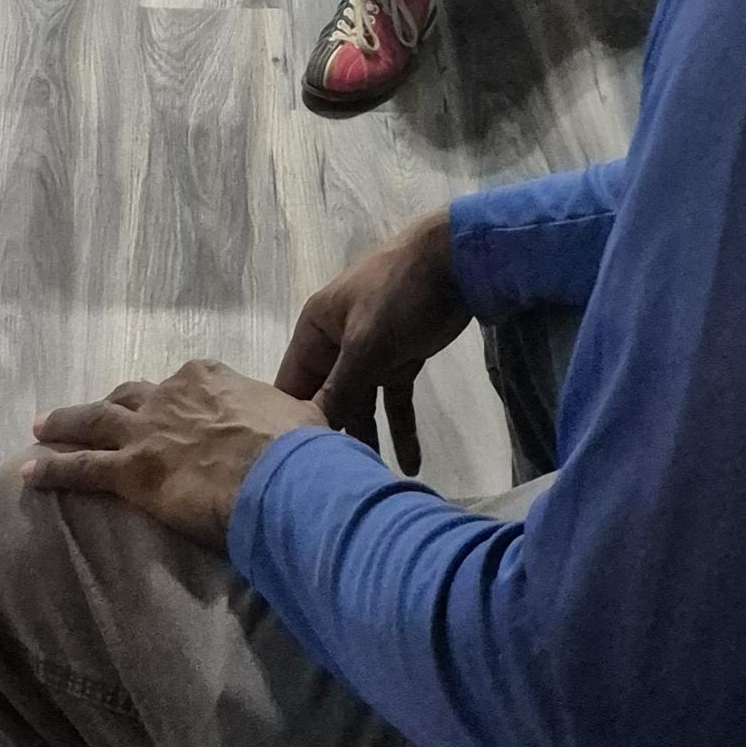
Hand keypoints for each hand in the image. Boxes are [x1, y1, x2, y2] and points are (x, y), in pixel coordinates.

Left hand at [23, 361, 319, 551]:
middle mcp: (174, 394)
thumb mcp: (303, 419)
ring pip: (94, 422)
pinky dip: (53, 468)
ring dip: (63, 425)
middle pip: (129, 396)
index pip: (179, 387)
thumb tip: (308, 430)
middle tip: (83, 416)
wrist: (285, 478)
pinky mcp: (134, 470)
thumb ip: (290, 419)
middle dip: (107, 405)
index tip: (160, 412)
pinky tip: (29, 473)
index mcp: (212, 379)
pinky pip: (83, 467)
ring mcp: (150, 430)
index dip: (165, 402)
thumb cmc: (302, 454)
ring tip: (38, 428)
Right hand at [274, 210, 472, 474]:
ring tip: (371, 480)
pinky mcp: (400, 361)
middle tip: (334, 483)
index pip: (293, 383)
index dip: (291, 421)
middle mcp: (336, 343)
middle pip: (327, 399)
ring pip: (362, 405)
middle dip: (332, 436)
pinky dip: (401, 430)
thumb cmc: (398, 293)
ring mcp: (369, 354)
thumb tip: (313, 430)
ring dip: (368, 439)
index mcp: (316, 329)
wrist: (454, 263)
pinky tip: (411, 464)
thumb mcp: (365, 342)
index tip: (292, 466)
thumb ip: (339, 388)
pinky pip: (394, 402)